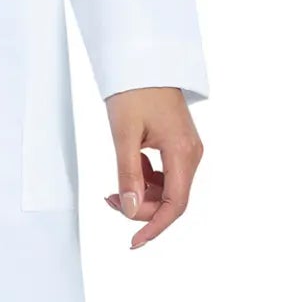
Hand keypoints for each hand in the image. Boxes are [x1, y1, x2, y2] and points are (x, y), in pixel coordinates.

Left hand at [101, 87, 202, 248]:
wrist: (143, 60)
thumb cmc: (133, 90)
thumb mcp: (124, 134)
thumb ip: (127, 173)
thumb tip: (128, 209)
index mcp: (183, 152)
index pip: (174, 205)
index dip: (154, 226)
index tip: (134, 242)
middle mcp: (191, 154)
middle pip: (171, 199)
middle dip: (141, 208)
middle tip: (110, 199)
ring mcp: (187, 149)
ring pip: (168, 189)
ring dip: (142, 194)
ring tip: (115, 185)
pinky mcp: (179, 144)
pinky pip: (165, 174)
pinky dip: (146, 180)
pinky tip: (129, 169)